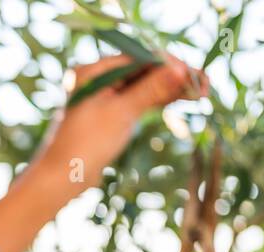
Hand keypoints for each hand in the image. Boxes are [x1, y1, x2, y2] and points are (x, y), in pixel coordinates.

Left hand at [31, 53, 208, 194]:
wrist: (59, 181)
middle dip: (173, 77)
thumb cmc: (84, 146)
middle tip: (204, 83)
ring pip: (142, 88)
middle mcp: (96, 80)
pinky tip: (181, 100)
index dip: (168, 65)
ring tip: (200, 92)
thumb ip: (151, 90)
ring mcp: (102, 98)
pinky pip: (137, 102)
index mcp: (93, 72)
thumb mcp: (121, 114)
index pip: (138, 58)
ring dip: (169, 90)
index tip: (192, 73)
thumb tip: (179, 69)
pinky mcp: (107, 115)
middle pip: (143, 72)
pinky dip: (157, 102)